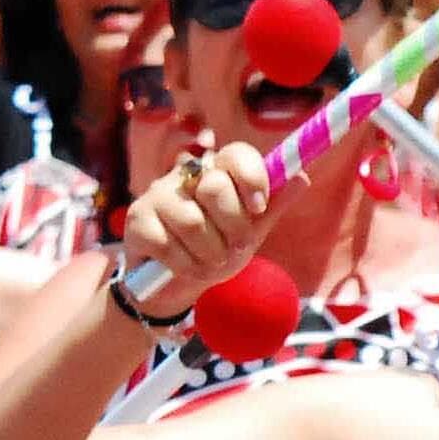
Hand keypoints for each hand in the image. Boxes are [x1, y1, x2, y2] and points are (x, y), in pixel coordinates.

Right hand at [119, 142, 275, 309]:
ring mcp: (157, 195)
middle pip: (215, 188)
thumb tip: (301, 177)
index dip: (252, 178)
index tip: (258, 207)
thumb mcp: (250, 233)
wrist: (175, 285)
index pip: (236, 154)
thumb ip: (271, 207)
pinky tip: (185, 268)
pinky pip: (167, 243)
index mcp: (217, 172)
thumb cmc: (215, 251)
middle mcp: (185, 176)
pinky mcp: (137, 220)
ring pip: (192, 221)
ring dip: (209, 254)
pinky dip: (184, 265)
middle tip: (236, 247)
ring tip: (210, 263)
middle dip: (233, 227)